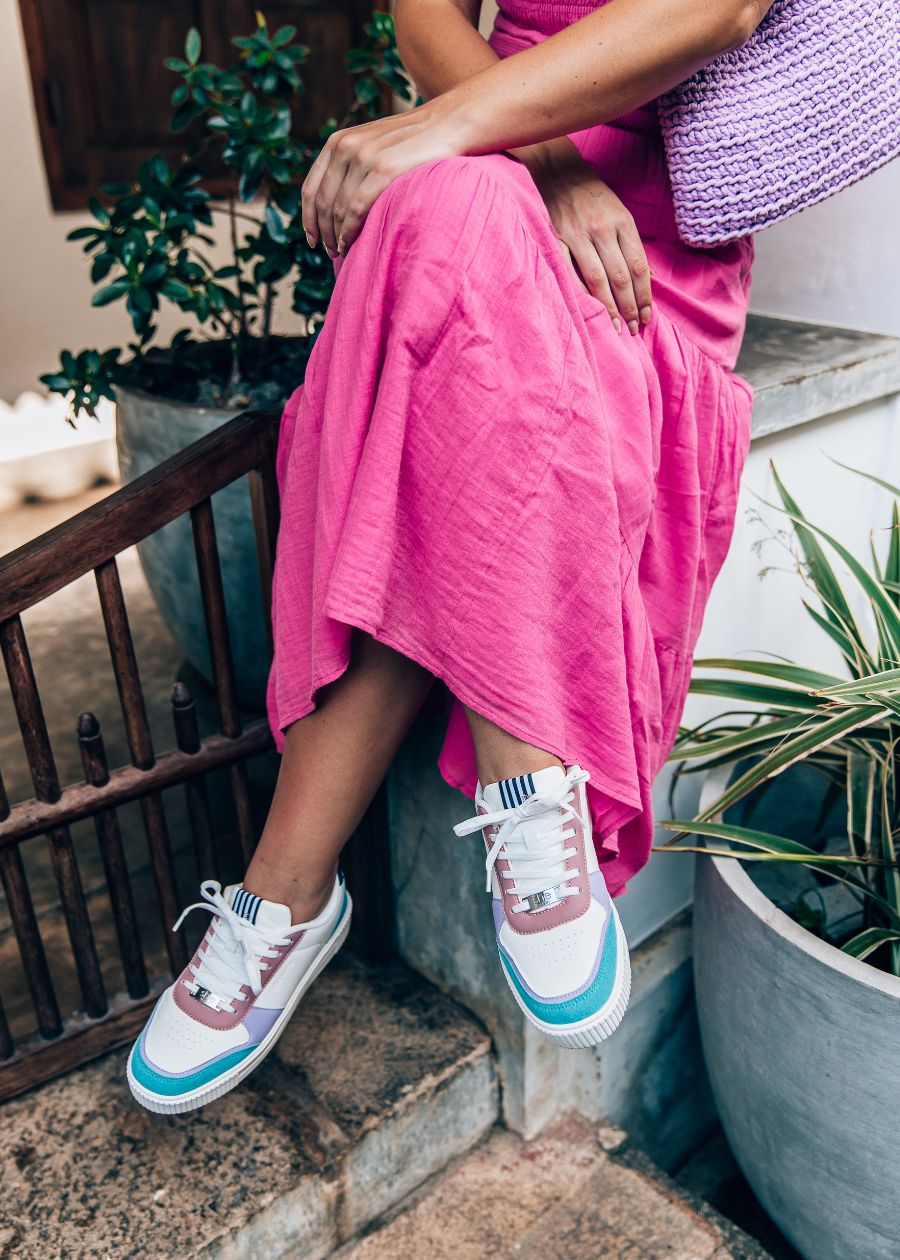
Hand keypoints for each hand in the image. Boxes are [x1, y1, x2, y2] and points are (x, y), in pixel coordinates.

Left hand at [301, 101, 461, 258]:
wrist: (450, 123)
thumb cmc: (414, 143)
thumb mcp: (374, 147)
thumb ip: (353, 167)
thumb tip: (337, 204)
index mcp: (338, 141)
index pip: (311, 188)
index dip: (308, 219)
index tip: (312, 240)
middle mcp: (346, 146)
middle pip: (322, 203)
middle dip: (323, 233)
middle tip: (331, 253)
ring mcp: (363, 156)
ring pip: (337, 209)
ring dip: (336, 236)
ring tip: (342, 253)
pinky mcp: (383, 169)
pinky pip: (357, 209)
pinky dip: (350, 230)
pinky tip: (351, 244)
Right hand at [515, 137, 652, 334]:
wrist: (555, 168)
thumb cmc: (590, 193)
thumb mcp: (617, 210)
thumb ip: (629, 242)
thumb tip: (645, 275)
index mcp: (622, 221)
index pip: (638, 266)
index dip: (644, 295)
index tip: (647, 316)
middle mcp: (602, 229)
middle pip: (621, 276)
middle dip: (629, 306)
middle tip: (634, 329)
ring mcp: (577, 235)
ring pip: (598, 279)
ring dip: (609, 307)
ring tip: (616, 328)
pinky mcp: (556, 239)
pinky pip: (569, 272)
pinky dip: (579, 294)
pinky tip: (587, 311)